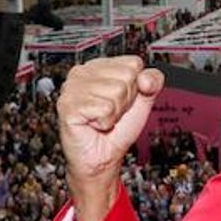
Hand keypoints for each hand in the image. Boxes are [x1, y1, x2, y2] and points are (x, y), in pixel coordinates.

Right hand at [56, 56, 163, 220]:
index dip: (136, 87)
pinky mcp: (67, 105)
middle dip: (126, 100)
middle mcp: (83, 72)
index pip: (134, 63)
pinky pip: (104, 108)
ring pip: (116, 92)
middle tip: (111, 112)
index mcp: (100, 66)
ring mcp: (72, 87)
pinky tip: (94, 124)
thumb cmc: (118, 128)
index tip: (122, 101)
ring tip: (102, 118)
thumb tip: (146, 77)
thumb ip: (153, 82)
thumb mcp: (143, 101)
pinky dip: (105, 122)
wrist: (104, 157)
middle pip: (126, 77)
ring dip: (115, 113)